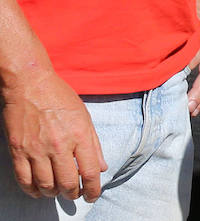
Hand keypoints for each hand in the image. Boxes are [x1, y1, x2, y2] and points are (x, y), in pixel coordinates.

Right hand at [1, 68, 105, 202]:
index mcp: (79, 135)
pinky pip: (24, 179)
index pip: (90, 172)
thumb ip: (94, 144)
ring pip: (46, 185)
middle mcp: (59, 145)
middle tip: (75, 194)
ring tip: (58, 191)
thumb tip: (101, 167)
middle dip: (73, 194)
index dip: (93, 189)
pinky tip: (38, 190)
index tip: (93, 195)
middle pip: (68, 182)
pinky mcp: (18, 151)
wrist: (30, 85)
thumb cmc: (60, 98)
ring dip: (54, 193)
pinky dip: (32, 190)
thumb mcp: (85, 116)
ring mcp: (36, 149)